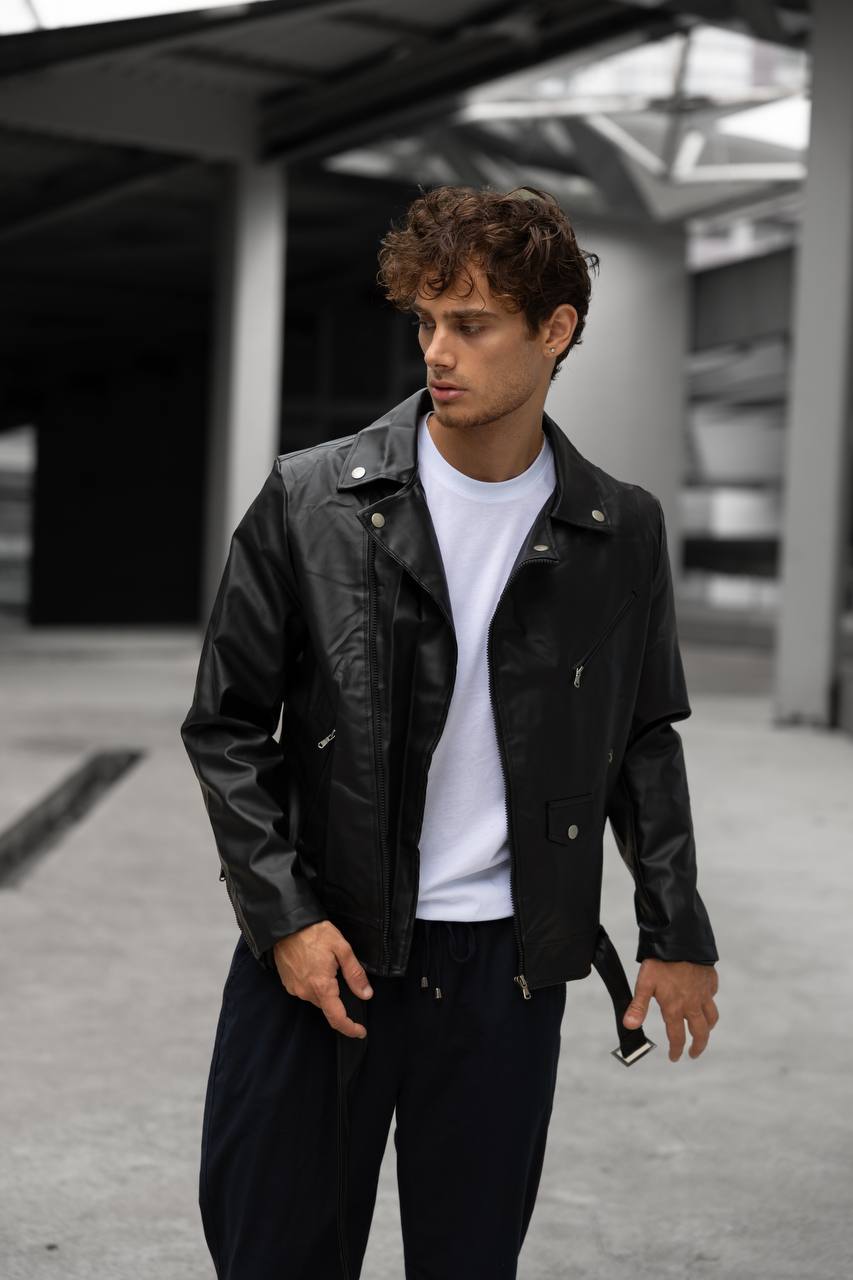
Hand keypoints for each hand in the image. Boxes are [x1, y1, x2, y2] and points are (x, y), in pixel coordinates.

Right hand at [272, 920, 373, 1038]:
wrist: (286, 925)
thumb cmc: (315, 933)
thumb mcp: (342, 948)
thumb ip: (355, 973)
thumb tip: (366, 994)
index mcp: (321, 986)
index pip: (337, 1017)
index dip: (350, 1028)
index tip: (360, 1031)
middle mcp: (306, 992)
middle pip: (327, 1006)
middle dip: (338, 999)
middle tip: (343, 976)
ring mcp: (294, 988)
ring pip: (316, 998)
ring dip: (325, 990)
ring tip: (327, 967)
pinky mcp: (287, 983)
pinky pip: (305, 990)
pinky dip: (313, 984)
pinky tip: (315, 967)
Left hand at [623, 959, 718, 1060]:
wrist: (680, 941)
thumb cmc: (660, 962)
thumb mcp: (644, 984)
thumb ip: (638, 1007)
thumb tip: (629, 1026)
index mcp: (675, 1007)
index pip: (677, 1036)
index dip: (676, 1050)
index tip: (675, 1057)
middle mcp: (693, 1004)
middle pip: (700, 1033)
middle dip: (698, 1046)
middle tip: (694, 1053)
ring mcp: (704, 993)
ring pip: (711, 1017)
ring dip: (708, 1028)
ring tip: (704, 1032)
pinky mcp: (710, 981)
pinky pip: (713, 996)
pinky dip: (710, 1003)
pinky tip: (705, 1001)